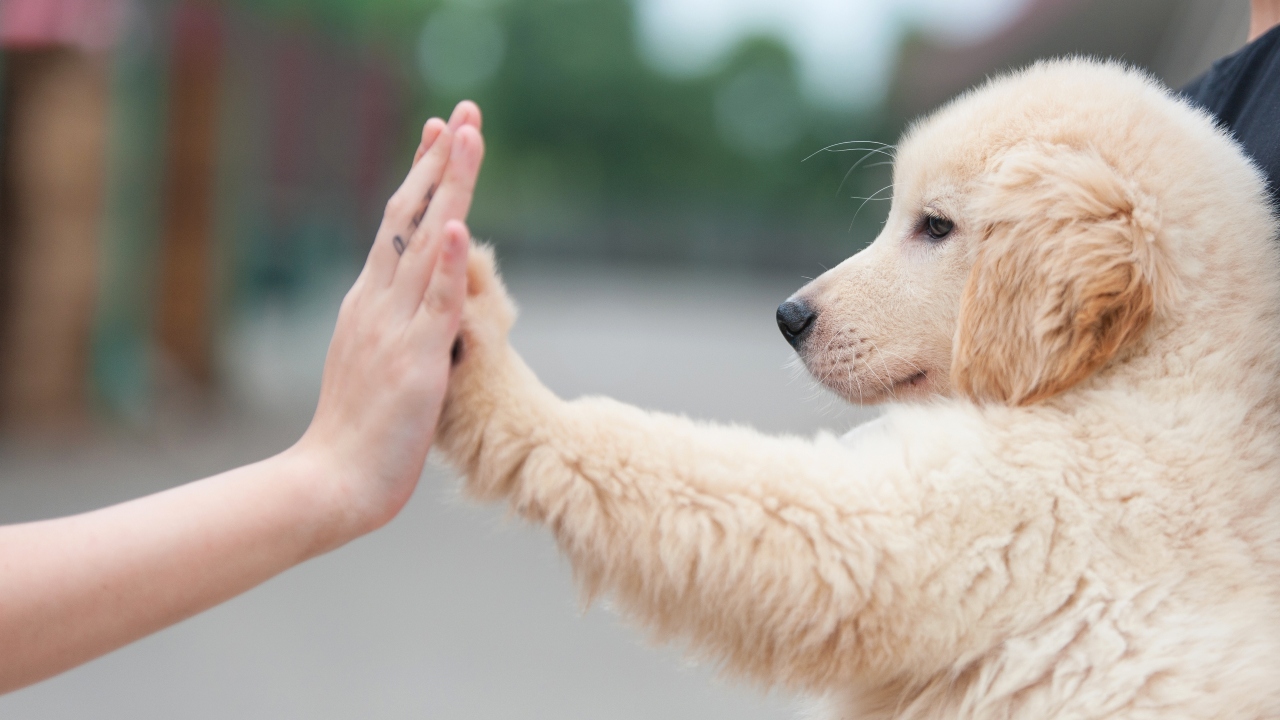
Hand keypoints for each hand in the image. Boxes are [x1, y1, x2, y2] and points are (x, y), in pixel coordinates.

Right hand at [293, 101, 485, 533]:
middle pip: (409, 217)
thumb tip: (418, 314)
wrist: (331, 483)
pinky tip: (455, 223)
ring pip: (425, 244)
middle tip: (464, 113)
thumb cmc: (357, 434)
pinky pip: (434, 304)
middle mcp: (377, 304)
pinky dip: (445, 262)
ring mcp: (395, 329)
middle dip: (439, 163)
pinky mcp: (415, 362)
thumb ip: (396, 331)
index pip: (398, 225)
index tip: (441, 134)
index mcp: (369, 303)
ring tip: (468, 138)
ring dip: (449, 188)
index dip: (422, 177)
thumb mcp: (376, 365)